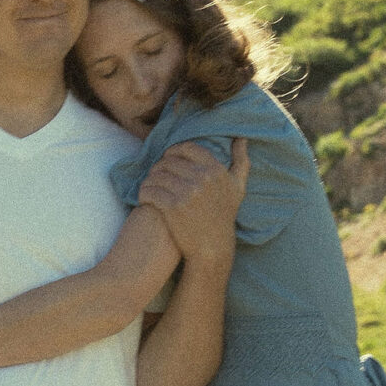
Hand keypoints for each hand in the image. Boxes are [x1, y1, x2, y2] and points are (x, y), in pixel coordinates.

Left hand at [138, 138, 248, 262]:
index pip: (186, 148)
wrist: (212, 247)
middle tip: (156, 176)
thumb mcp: (238, 187)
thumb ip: (241, 160)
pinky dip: (143, 193)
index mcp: (215, 170)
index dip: (173, 151)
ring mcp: (187, 192)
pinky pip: (150, 190)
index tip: (168, 160)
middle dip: (159, 167)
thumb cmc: (224, 215)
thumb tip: (241, 137)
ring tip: (150, 186)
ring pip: (156, 175)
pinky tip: (145, 198)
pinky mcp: (172, 207)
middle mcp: (202, 178)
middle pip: (168, 161)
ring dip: (149, 180)